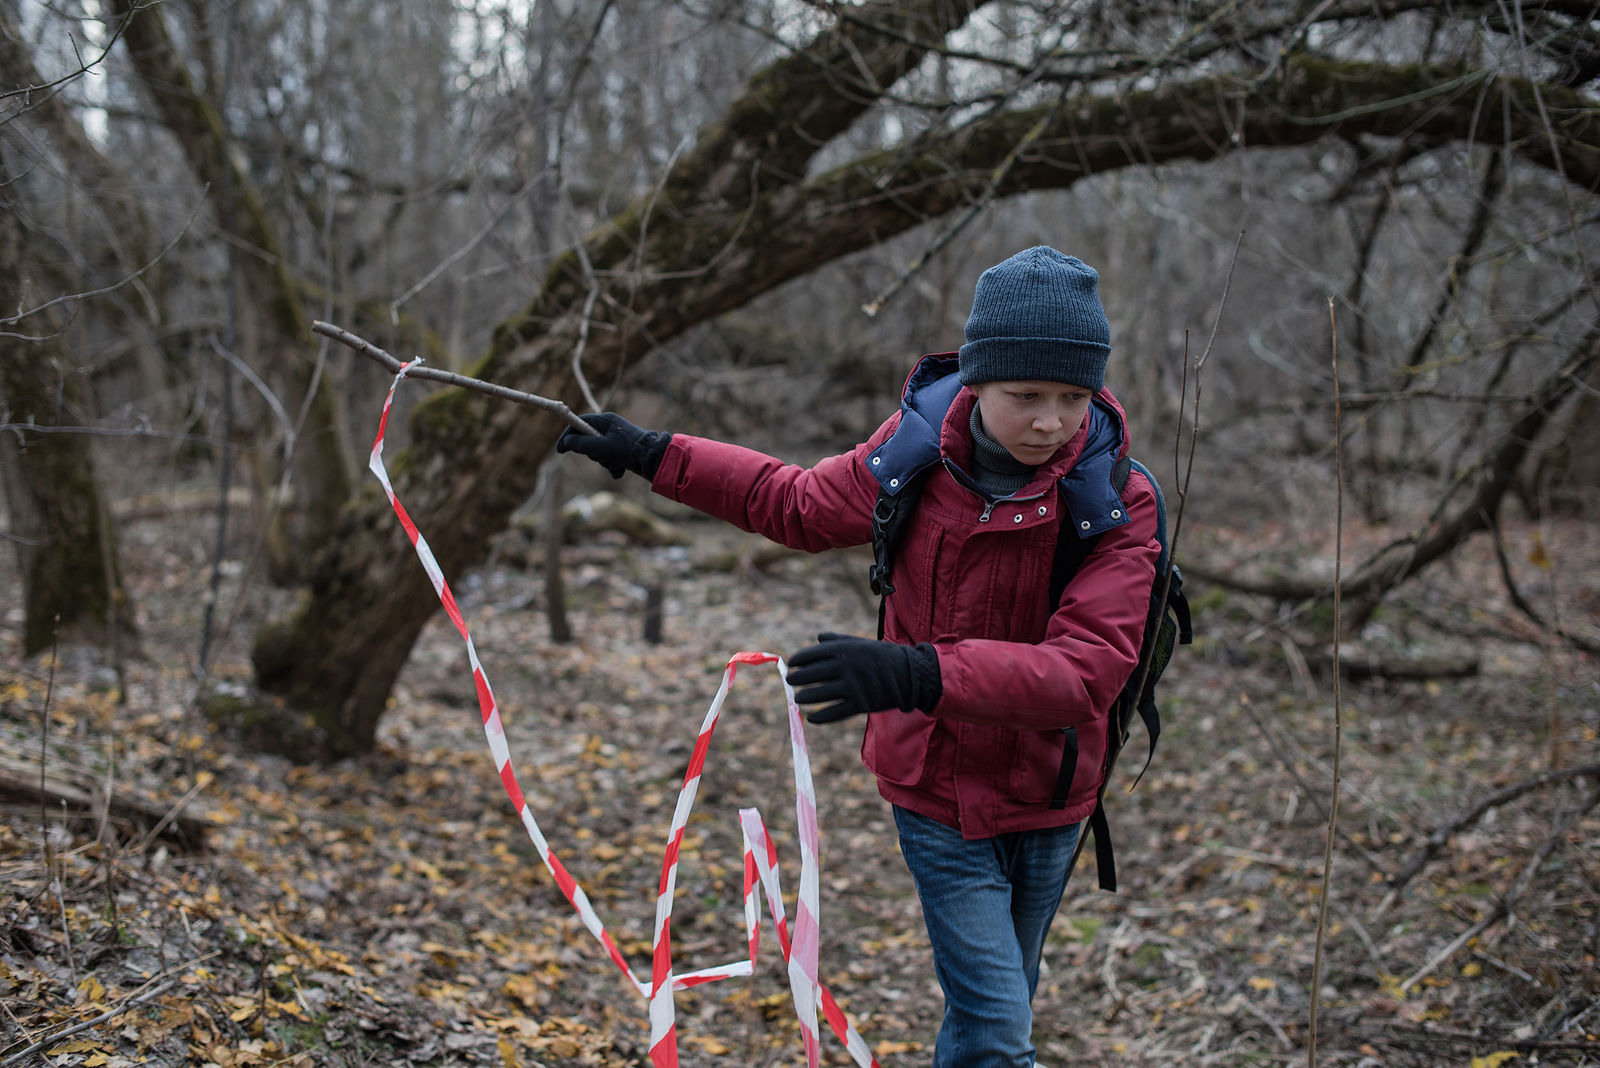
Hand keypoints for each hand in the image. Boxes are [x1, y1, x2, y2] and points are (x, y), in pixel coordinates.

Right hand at [555, 412, 671, 479]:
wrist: (653, 459)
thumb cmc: (626, 451)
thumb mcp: (599, 448)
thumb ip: (580, 444)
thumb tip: (566, 442)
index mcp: (605, 420)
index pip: (579, 423)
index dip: (568, 436)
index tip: (560, 451)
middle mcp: (610, 426)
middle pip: (588, 440)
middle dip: (592, 454)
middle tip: (601, 458)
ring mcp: (617, 438)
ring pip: (599, 452)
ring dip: (604, 462)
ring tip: (615, 466)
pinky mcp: (623, 449)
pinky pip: (610, 457)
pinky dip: (613, 466)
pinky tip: (621, 470)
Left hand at [785, 632, 941, 723]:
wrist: (910, 675)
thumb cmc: (882, 656)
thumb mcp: (861, 643)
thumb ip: (838, 640)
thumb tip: (817, 637)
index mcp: (846, 650)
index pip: (814, 654)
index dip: (799, 660)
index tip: (791, 664)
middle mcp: (847, 667)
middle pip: (813, 674)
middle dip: (798, 678)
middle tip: (791, 681)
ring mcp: (854, 686)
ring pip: (820, 694)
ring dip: (805, 697)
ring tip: (798, 698)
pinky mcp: (861, 704)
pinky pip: (835, 713)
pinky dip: (821, 717)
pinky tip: (812, 717)